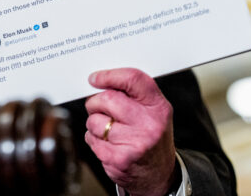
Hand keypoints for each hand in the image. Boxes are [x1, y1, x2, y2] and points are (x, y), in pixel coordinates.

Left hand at [84, 68, 177, 195]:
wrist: (159, 174)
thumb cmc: (150, 137)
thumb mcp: (153, 111)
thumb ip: (132, 94)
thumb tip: (100, 81)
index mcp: (158, 106)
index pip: (133, 79)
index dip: (109, 75)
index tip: (95, 78)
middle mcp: (149, 123)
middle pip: (108, 99)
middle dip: (95, 102)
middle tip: (97, 107)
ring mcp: (135, 142)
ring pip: (95, 120)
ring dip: (94, 123)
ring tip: (107, 129)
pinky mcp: (119, 159)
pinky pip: (91, 139)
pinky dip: (93, 139)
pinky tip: (108, 143)